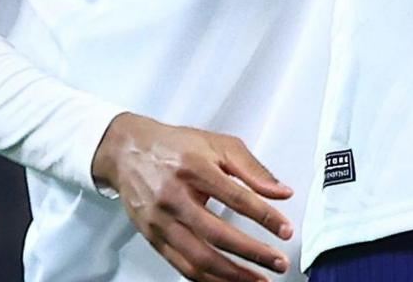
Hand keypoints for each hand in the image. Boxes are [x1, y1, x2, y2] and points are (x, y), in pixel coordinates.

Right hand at [91, 112, 294, 280]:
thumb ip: (252, 169)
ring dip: (231, 275)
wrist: (127, 152)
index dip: (264, 216)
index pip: (236, 198)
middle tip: (278, 262)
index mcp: (194, 169)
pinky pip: (181, 265)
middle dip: (252, 253)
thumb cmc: (175, 146)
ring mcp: (161, 221)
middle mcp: (175, 197)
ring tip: (258, 280)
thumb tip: (282, 192)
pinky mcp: (153, 237)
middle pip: (217, 234)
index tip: (286, 229)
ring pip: (198, 257)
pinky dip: (207, 279)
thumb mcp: (218, 144)